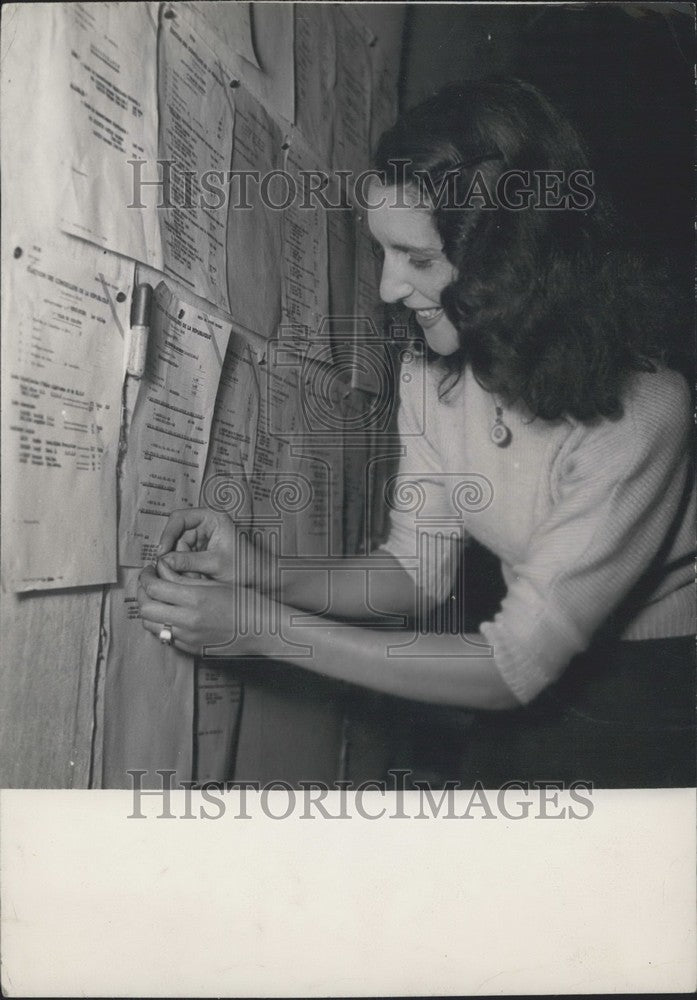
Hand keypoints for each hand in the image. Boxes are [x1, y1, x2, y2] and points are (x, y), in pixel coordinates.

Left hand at [137, 564, 253, 656]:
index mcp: (195, 598)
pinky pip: (164, 637)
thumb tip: (161, 570)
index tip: (149, 571)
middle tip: (148, 583)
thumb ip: (183, 578)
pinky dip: (161, 624)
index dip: (146, 577)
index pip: (153, 587)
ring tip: (157, 599)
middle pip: (146, 608)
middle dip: (142, 593)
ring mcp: (188, 637)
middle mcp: (188, 620)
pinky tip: (170, 614)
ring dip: (149, 610)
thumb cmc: (243, 602)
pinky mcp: (190, 648)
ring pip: (150, 625)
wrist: (261, 629)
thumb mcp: (213, 583)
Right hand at [156, 507, 253, 584]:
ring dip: (179, 565)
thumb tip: (164, 561)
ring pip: (177, 550)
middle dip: (174, 555)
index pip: (179, 518)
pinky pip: (183, 559)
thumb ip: (189, 561)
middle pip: (175, 536)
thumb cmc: (247, 566)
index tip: (162, 551)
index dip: (168, 534)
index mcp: (212, 518)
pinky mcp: (199, 553)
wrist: (260, 579)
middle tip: (171, 570)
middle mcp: (205, 526)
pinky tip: (194, 577)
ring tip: (192, 577)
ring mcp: (201, 539)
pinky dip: (184, 570)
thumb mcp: (216, 563)